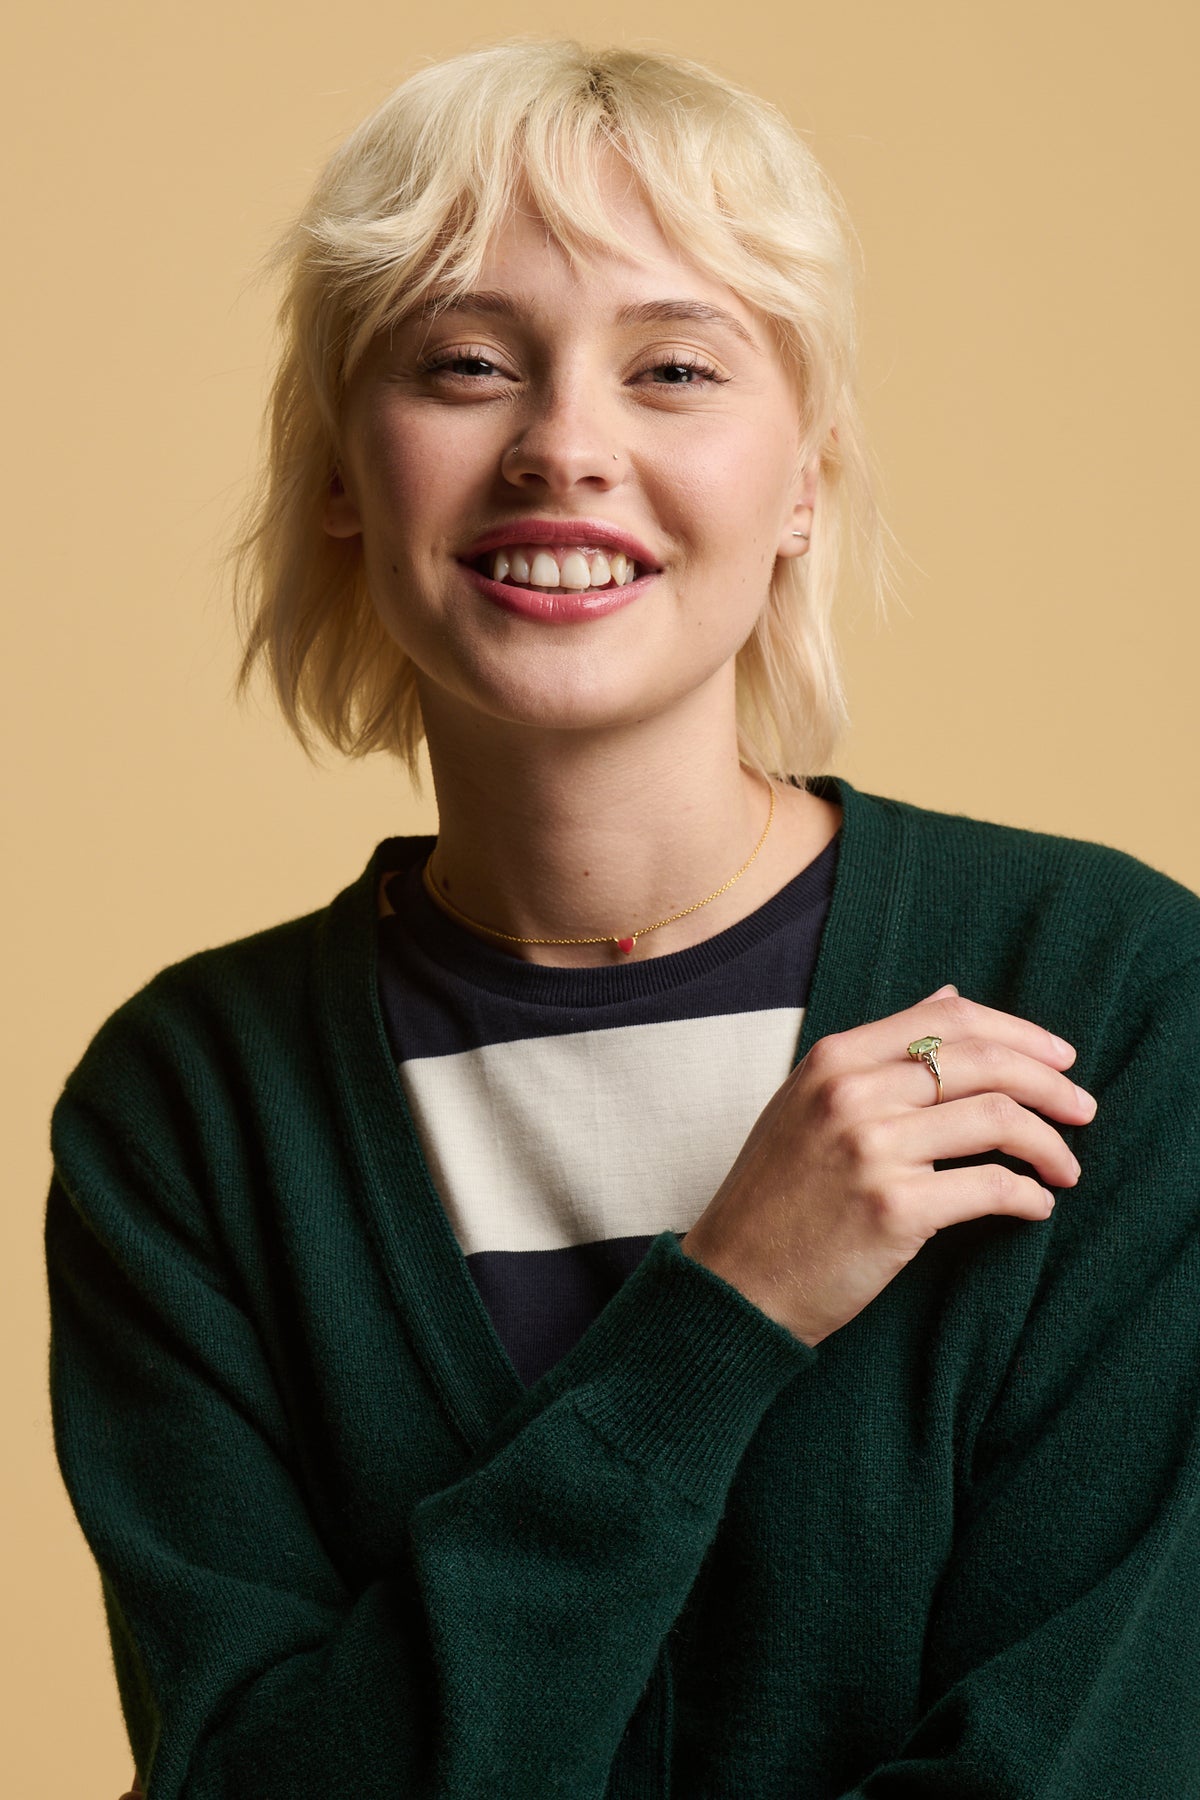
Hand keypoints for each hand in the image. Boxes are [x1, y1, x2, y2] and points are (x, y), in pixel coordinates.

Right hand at [680, 986, 1097, 1345]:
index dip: (1019, 1033)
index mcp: (834, 1059)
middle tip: (1083, 1109)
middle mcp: (853, 1093)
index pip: (950, 1019)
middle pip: (984, 1062)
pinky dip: (1027, 1197)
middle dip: (1051, 1084)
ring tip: (1066, 1167)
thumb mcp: (809, 1102)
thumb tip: (951, 997)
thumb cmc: (775, 1196)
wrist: (733, 1282)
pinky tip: (1034, 1206)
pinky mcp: (894, 1210)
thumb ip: (878, 1051)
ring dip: (1049, 1143)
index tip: (1059, 1059)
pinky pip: (990, 1188)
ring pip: (997, 1120)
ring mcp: (872, 1149)